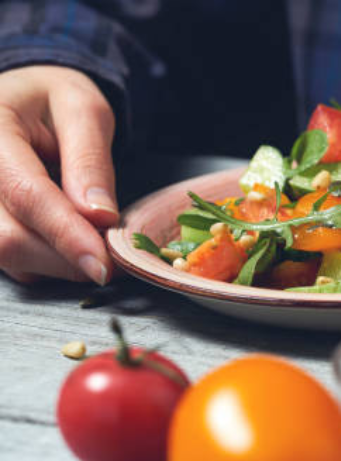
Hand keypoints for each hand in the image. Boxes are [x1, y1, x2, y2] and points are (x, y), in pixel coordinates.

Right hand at [0, 65, 116, 283]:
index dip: (67, 235)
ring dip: (60, 263)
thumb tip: (100, 217)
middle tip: (113, 255)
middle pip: (10, 237)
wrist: (23, 98)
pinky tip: (72, 240)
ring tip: (95, 241)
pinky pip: (12, 259)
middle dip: (67, 258)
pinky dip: (49, 260)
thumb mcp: (83, 110)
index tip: (102, 265)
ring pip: (8, 256)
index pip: (27, 194)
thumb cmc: (54, 98)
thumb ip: (90, 161)